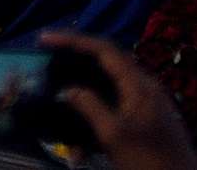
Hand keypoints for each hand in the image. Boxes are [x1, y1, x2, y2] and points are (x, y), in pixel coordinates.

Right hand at [40, 30, 196, 169]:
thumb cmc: (148, 160)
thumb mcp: (114, 135)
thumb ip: (89, 107)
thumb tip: (68, 90)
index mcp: (138, 84)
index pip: (103, 49)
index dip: (73, 40)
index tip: (45, 39)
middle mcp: (146, 86)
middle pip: (107, 62)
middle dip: (78, 61)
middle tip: (52, 60)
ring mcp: (150, 102)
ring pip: (111, 86)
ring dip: (87, 94)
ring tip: (65, 102)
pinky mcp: (150, 118)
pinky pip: (119, 105)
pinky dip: (99, 114)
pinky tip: (85, 142)